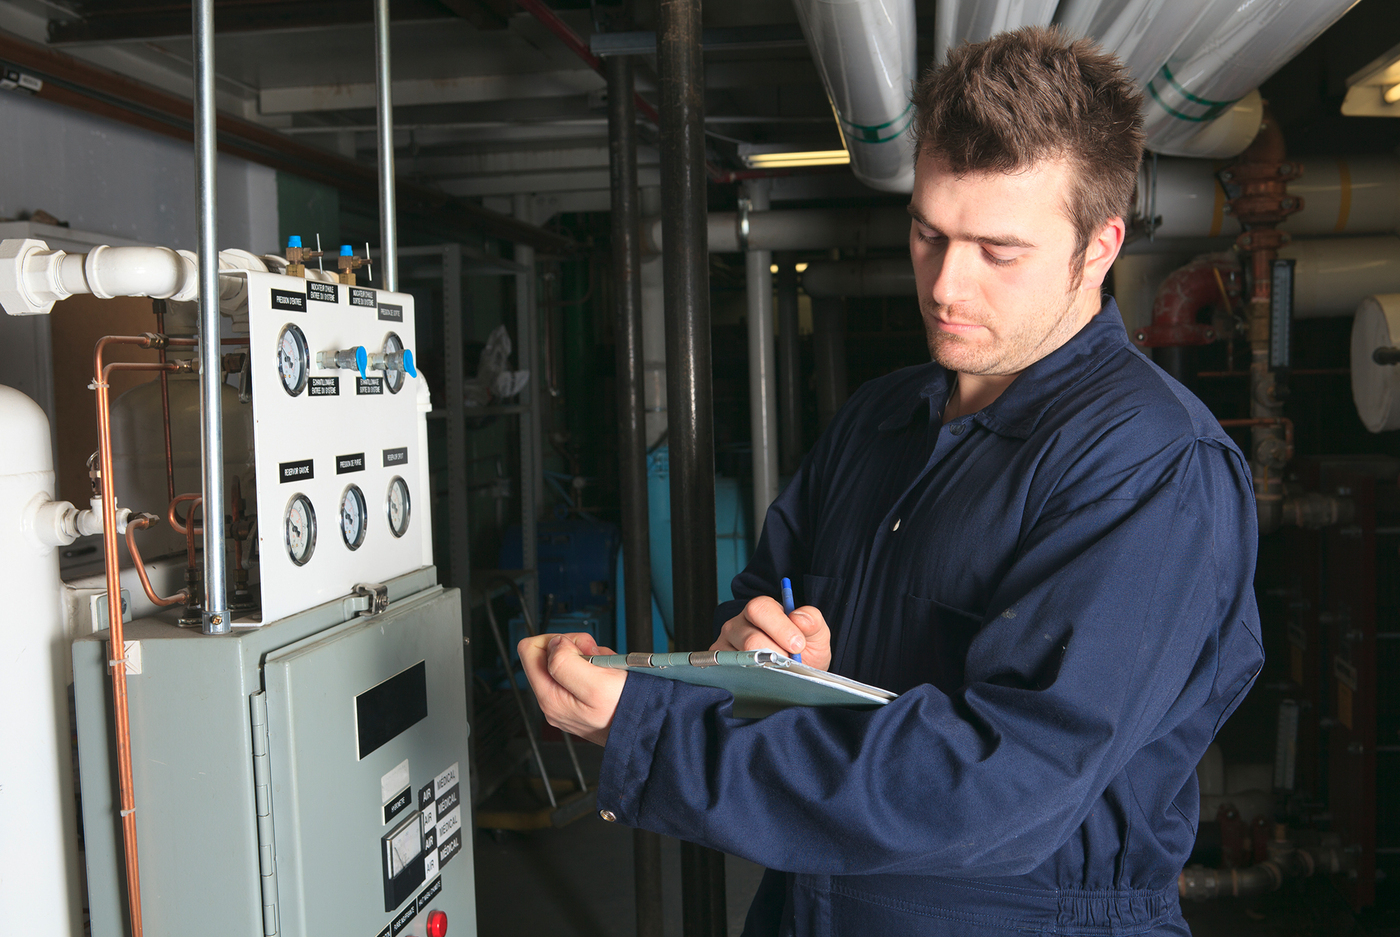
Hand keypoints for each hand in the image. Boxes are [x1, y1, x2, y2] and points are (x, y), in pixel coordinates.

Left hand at [518, 632, 626, 745]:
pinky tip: (608, 676)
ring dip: (588, 657)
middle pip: (548, 654)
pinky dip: (595, 667)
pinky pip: (580, 672)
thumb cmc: (625, 711)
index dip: (555, 640)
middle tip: (595, 657)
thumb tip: (554, 645)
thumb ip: (565, 661)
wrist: (648, 729)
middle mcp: (552, 702)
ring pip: (566, 661)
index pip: (529, 650)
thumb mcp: (595, 683)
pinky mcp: (579, 702)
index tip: (577, 647)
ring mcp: (565, 703)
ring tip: (606, 669)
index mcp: (549, 697)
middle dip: (574, 648)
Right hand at [712, 595, 831, 670]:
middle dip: (776, 654)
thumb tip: (799, 618)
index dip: (780, 627)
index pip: (760, 609)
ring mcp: (725, 645)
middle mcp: (738, 625)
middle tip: (791, 663)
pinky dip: (750, 679)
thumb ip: (812, 621)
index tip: (798, 644)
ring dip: (765, 670)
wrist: (795, 674)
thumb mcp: (815, 634)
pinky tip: (764, 680)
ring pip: (741, 659)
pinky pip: (729, 672)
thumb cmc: (802, 651)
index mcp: (761, 610)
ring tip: (780, 673)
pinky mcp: (719, 665)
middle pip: (750, 638)